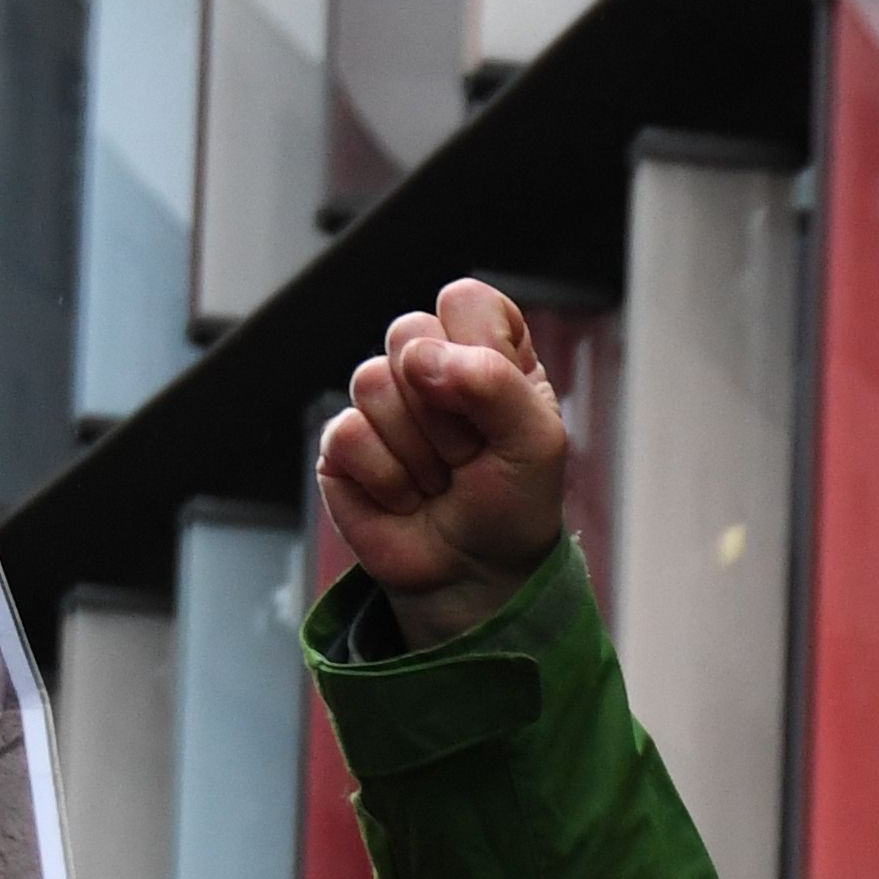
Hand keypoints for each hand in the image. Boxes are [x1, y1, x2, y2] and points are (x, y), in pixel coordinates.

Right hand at [319, 282, 567, 649]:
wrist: (476, 577)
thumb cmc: (513, 504)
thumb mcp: (536, 441)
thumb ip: (494, 381)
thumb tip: (420, 357)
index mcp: (483, 349)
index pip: (464, 301)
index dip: (479, 351)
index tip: (499, 406)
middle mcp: (428, 366)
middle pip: (409, 333)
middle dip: (447, 412)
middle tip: (469, 454)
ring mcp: (380, 403)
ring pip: (373, 382)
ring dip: (420, 452)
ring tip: (440, 481)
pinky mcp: (342, 446)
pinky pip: (348, 435)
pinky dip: (388, 480)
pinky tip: (406, 500)